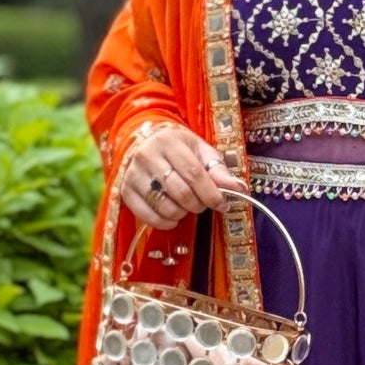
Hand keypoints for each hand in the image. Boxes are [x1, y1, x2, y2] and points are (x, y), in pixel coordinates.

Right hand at [118, 122, 242, 224]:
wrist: (144, 143)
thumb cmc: (178, 148)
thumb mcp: (200, 151)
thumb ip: (218, 169)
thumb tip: (238, 188)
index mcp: (169, 142)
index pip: (194, 173)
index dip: (211, 193)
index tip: (223, 204)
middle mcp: (147, 156)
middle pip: (181, 192)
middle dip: (198, 204)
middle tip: (203, 204)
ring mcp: (133, 175)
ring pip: (165, 206)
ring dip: (182, 213)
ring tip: (187, 206)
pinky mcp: (126, 191)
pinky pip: (148, 216)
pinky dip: (165, 222)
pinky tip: (173, 216)